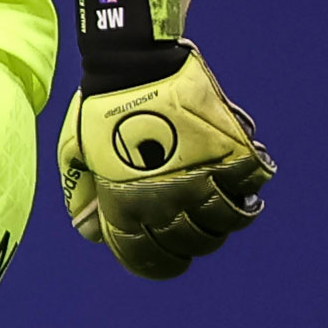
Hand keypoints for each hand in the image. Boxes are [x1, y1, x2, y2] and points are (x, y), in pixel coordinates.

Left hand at [58, 45, 272, 279]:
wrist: (132, 63)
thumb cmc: (99, 107)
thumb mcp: (74, 155)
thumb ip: (84, 197)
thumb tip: (93, 235)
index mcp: (127, 206)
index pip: (150, 257)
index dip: (161, 264)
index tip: (172, 259)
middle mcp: (169, 200)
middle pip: (196, 243)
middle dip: (197, 240)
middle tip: (199, 226)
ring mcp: (204, 176)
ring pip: (230, 220)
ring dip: (229, 217)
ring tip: (228, 205)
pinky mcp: (232, 151)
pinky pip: (253, 183)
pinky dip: (251, 185)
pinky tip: (243, 181)